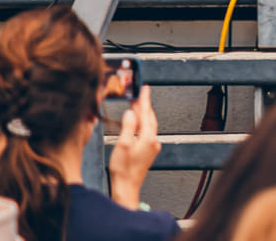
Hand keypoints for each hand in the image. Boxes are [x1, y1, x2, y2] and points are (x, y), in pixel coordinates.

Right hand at [107, 87, 160, 207]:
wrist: (127, 187)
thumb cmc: (123, 170)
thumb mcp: (122, 145)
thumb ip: (128, 127)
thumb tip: (131, 113)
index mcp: (148, 138)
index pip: (146, 113)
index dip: (144, 100)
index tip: (145, 89)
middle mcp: (153, 141)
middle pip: (150, 118)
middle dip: (144, 106)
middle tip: (139, 95)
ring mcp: (152, 147)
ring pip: (149, 125)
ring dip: (143, 115)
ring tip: (136, 107)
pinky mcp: (149, 152)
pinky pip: (147, 133)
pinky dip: (142, 125)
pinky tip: (136, 124)